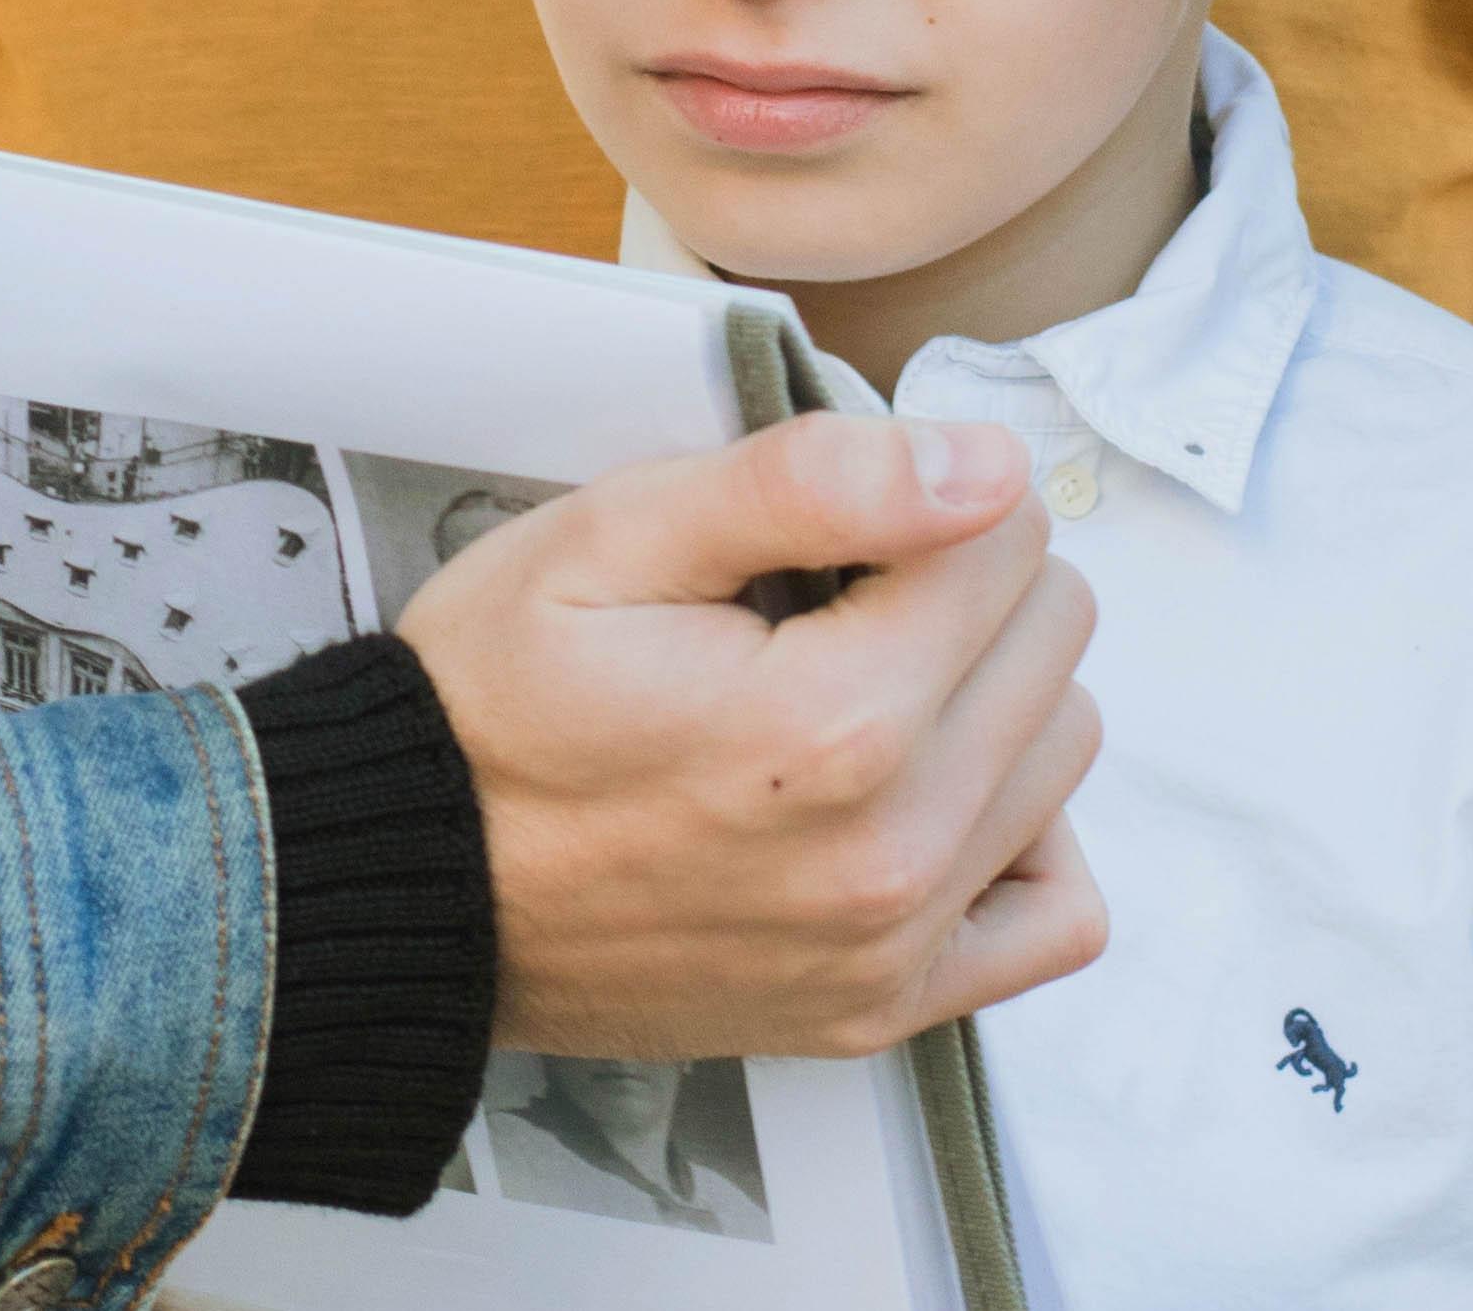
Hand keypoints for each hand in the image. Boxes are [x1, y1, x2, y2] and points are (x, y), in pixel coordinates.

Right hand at [398, 412, 1103, 1059]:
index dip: (918, 491)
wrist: (407, 880)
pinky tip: (928, 789)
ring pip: (1064, 750)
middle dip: (963, 578)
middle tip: (834, 590)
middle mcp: (893, 848)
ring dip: (991, 690)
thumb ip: (809, 481)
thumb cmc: (495, 700)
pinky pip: (1057, 913)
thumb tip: (989, 465)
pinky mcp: (884, 1008)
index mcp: (834, 719)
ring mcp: (895, 945)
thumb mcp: (613, 536)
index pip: (1004, 533)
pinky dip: (1021, 836)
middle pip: (1053, 634)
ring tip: (862, 678)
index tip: (827, 520)